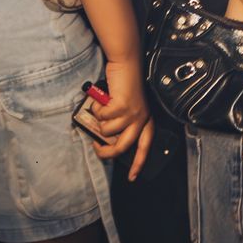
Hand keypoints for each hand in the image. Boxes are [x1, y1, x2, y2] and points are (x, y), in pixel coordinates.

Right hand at [92, 58, 155, 181]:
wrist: (126, 65)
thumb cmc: (123, 86)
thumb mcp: (126, 108)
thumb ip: (121, 123)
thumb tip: (105, 139)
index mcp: (146, 120)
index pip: (145, 147)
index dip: (139, 163)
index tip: (133, 177)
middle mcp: (142, 118)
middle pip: (123, 146)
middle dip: (106, 152)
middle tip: (97, 147)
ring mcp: (133, 113)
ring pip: (107, 130)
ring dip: (100, 120)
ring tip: (104, 107)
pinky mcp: (122, 106)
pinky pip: (102, 117)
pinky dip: (97, 108)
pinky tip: (103, 99)